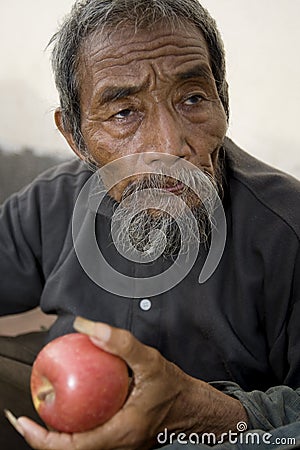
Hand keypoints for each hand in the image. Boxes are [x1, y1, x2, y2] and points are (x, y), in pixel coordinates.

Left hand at [6, 317, 246, 448]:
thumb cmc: (175, 389)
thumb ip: (121, 343)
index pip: (73, 446)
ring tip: (46, 409)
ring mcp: (119, 443)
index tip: (25, 422)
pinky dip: (76, 425)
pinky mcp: (121, 437)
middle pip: (71, 449)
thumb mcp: (150, 361)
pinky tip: (73, 405)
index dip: (43, 438)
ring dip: (58, 432)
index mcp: (120, 433)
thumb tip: (89, 327)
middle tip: (28, 414)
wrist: (194, 408)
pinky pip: (91, 436)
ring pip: (81, 445)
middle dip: (44, 436)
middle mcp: (117, 444)